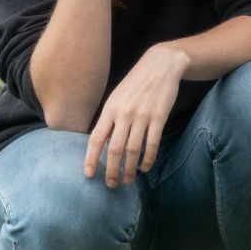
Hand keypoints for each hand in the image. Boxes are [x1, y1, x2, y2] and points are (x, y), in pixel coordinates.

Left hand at [84, 43, 189, 185]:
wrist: (161, 64)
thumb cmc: (136, 83)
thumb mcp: (117, 97)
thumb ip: (110, 119)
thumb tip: (103, 144)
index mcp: (110, 109)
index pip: (96, 138)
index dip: (91, 159)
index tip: (89, 175)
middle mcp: (124, 114)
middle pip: (115, 149)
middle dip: (112, 170)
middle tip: (111, 185)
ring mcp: (142, 116)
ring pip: (133, 150)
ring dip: (130, 169)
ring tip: (128, 180)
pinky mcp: (159, 117)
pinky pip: (152, 144)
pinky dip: (148, 159)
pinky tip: (145, 167)